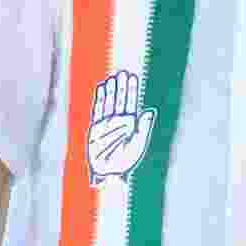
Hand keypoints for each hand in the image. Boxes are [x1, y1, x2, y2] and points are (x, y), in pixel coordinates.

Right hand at [86, 70, 156, 184]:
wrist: (108, 173)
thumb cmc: (125, 161)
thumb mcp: (138, 144)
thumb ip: (144, 128)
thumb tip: (150, 111)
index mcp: (130, 124)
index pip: (131, 103)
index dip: (132, 90)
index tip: (134, 77)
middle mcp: (118, 121)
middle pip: (120, 99)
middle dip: (122, 86)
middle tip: (122, 72)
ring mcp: (106, 123)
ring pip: (109, 102)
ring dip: (111, 90)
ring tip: (112, 77)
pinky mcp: (95, 128)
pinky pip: (97, 110)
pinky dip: (99, 99)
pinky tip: (101, 89)